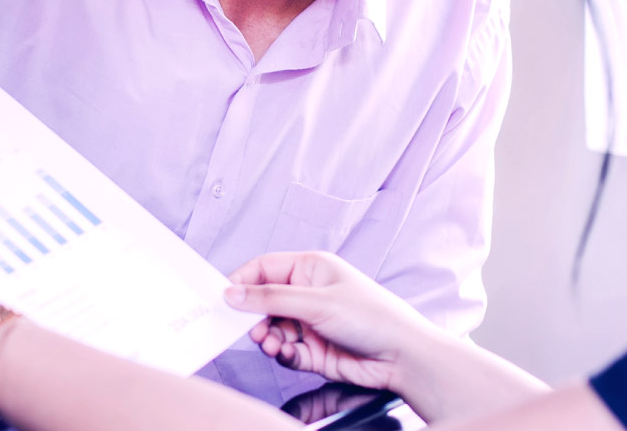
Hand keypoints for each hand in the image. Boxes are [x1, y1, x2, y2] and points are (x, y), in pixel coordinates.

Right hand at [225, 251, 426, 392]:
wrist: (402, 357)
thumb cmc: (374, 317)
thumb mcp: (317, 302)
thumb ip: (271, 299)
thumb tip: (234, 293)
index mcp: (310, 268)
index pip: (264, 268)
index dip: (243, 282)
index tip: (224, 297)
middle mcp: (308, 293)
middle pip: (264, 302)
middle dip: (254, 317)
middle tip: (252, 329)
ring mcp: (310, 322)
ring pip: (272, 329)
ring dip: (268, 338)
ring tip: (273, 345)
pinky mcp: (313, 349)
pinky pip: (285, 350)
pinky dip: (283, 354)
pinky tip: (289, 355)